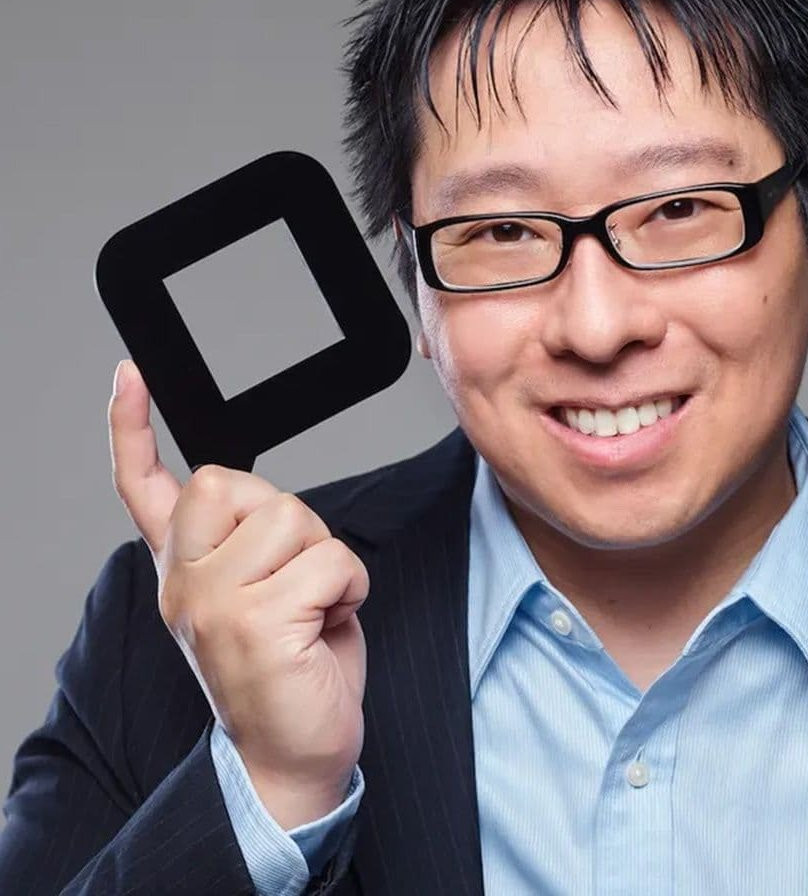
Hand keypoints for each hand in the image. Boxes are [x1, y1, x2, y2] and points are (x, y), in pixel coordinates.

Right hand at [107, 359, 368, 828]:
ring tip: (316, 609)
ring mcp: (212, 602)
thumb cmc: (292, 670)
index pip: (143, 487)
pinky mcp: (254, 623)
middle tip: (297, 578)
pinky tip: (329, 626)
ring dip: (328, 559)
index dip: (132, 428)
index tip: (129, 377)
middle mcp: (184, 582)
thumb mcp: (263, 594)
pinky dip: (351, 587)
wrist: (295, 756)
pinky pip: (330, 561)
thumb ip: (250, 542)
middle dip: (288, 517)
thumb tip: (267, 504)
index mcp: (185, 570)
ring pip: (293, 518)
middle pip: (237, 482)